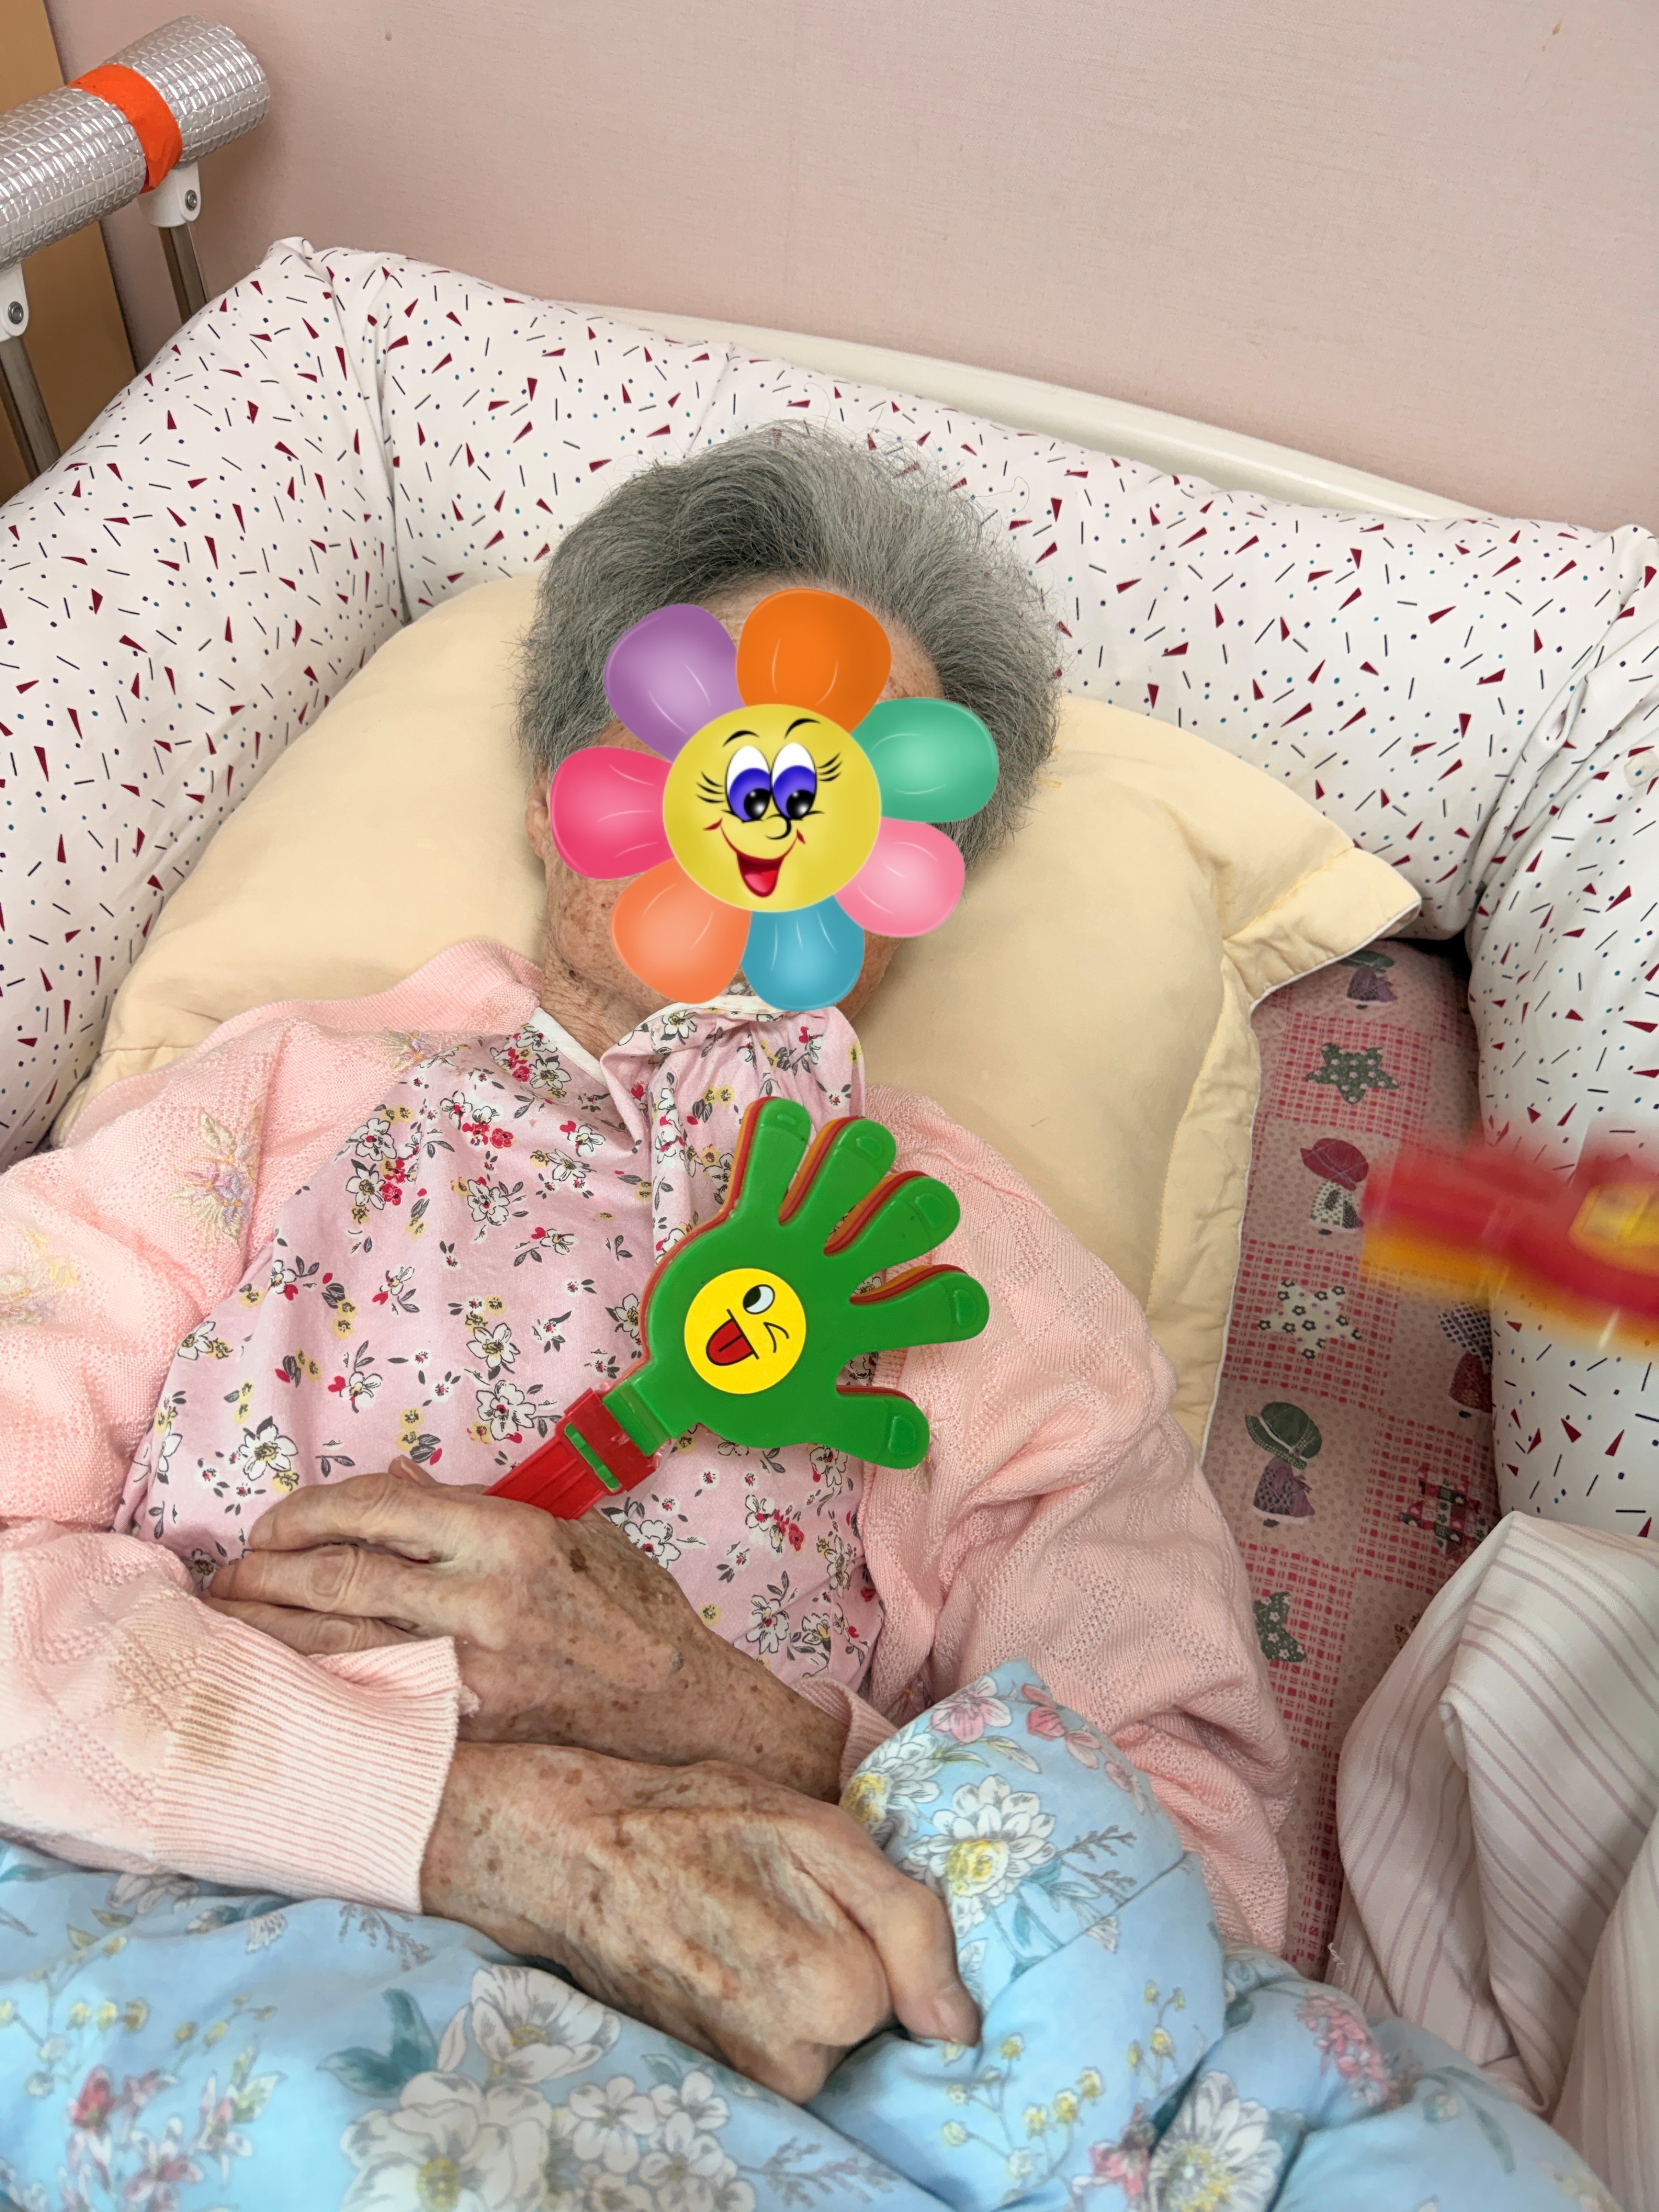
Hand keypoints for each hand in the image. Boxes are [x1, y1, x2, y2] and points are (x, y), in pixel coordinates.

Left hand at [205, 1462, 846, 1795]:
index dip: (310, 1509)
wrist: (682, 1711)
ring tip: (229, 1622)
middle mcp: (481, 1602)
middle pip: (338, 1576)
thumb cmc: (630, 1611)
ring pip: (336, 1644)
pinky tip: (279, 1683)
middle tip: (227, 1573)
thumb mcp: (570, 1534)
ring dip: (268, 1632)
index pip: (380, 1507)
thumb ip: (478, 1507)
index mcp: (507, 1538)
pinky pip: (369, 1700)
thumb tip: (395, 1482)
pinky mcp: (466, 1731)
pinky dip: (315, 1687)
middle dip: (266, 1572)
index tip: (276, 1520)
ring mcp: (469, 1674)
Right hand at [422, 1741, 978, 2100]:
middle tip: (784, 1900)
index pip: (919, 1987)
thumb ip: (910, 1925)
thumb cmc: (703, 1822)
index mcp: (837, 1995)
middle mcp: (796, 2064)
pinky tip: (729, 1954)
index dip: (883, 1931)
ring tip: (752, 1923)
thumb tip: (959, 2025)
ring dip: (805, 1983)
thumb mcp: (825, 1834)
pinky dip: (768, 2003)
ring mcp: (750, 2080)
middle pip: (872, 2018)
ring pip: (827, 2036)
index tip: (831, 1894)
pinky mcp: (714, 2079)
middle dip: (847, 1958)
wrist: (579, 1853)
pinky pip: (781, 2048)